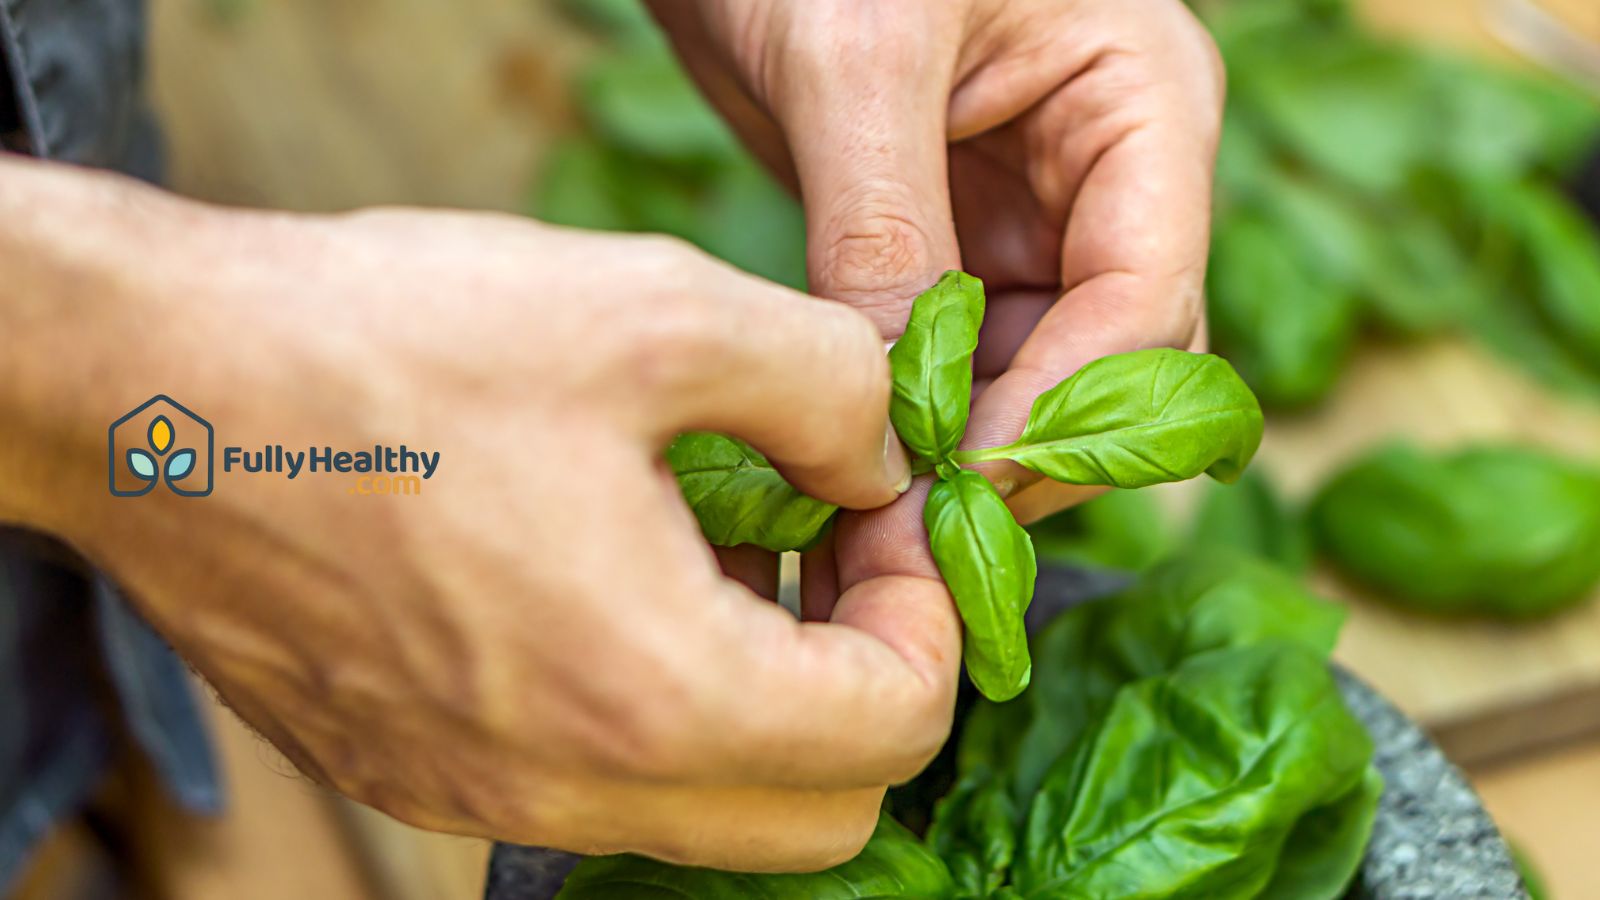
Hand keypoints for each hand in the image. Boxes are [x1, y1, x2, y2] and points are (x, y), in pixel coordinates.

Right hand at [0, 158, 957, 869]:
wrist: (157, 396)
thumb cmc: (392, 348)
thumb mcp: (657, 311)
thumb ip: (829, 390)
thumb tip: (881, 464)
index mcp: (652, 695)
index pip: (896, 730)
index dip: (926, 611)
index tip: (878, 510)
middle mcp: (571, 789)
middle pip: (822, 812)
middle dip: (866, 678)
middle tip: (821, 540)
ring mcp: (487, 798)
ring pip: (710, 807)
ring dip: (762, 693)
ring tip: (713, 538)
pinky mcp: (426, 772)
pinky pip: (600, 783)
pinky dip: (655, 703)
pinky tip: (611, 568)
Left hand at [650, 0, 1221, 521]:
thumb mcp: (856, 58)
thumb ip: (885, 226)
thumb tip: (892, 404)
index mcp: (1141, 108)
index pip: (1146, 300)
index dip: (1064, 413)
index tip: (960, 489)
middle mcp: (1106, 176)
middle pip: (1111, 363)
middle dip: (1023, 453)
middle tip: (918, 539)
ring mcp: (1032, 217)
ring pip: (1037, 379)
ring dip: (970, 456)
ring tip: (880, 526)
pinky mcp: (952, 245)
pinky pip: (962, 361)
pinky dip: (920, 423)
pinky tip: (859, 471)